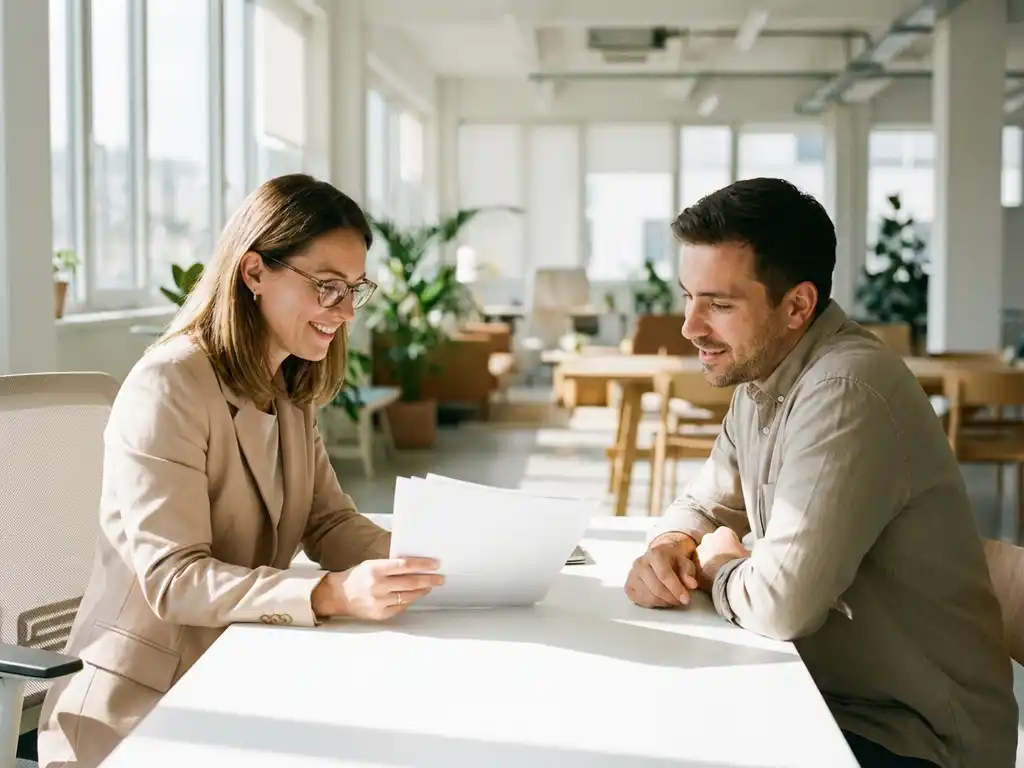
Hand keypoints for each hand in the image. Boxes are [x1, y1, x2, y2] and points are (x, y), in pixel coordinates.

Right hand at [312, 558, 443, 620]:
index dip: (423, 565)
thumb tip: (417, 565)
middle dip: (429, 580)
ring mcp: (379, 602)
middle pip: (411, 582)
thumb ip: (392, 566)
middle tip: (440, 578)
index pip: (405, 565)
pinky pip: (401, 607)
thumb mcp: (372, 564)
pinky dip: (409, 601)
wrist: (339, 595)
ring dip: (422, 591)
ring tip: (429, 586)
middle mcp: (378, 586)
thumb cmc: (359, 576)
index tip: (436, 564)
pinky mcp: (380, 614)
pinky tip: (413, 596)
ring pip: (408, 596)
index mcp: (375, 569)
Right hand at [624, 533, 699, 608]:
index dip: (676, 589)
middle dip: (672, 598)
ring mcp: (632, 575)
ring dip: (664, 602)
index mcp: (655, 554)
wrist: (659, 558)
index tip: (686, 599)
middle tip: (681, 601)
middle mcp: (640, 563)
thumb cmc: (673, 562)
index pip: (664, 574)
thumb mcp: (685, 563)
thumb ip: (689, 573)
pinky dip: (653, 603)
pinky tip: (661, 598)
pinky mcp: (628, 586)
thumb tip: (691, 585)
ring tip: (672, 598)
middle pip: (656, 588)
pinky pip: (640, 601)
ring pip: (648, 597)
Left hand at [693, 527, 749, 591]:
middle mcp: (708, 538)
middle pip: (712, 544)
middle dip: (717, 551)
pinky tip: (711, 580)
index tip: (736, 555)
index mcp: (723, 532)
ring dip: (709, 562)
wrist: (732, 580)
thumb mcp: (750, 554)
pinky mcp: (693, 565)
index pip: (727, 536)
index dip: (733, 546)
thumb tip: (747, 553)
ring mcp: (699, 551)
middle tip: (726, 563)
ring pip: (703, 555)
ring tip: (719, 573)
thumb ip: (745, 550)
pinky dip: (703, 573)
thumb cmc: (743, 565)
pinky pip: (698, 568)